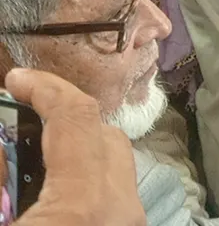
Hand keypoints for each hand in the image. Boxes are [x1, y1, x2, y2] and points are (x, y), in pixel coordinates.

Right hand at [5, 69, 145, 225]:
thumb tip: (7, 145)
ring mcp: (131, 221)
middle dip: (65, 117)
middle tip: (23, 119)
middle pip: (105, 134)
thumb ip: (0, 175)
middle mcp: (121, 207)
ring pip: (115, 162)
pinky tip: (52, 189)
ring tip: (35, 155)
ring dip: (78, 147)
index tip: (18, 80)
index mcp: (83, 202)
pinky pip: (116, 188)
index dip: (46, 88)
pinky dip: (88, 175)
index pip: (77, 117)